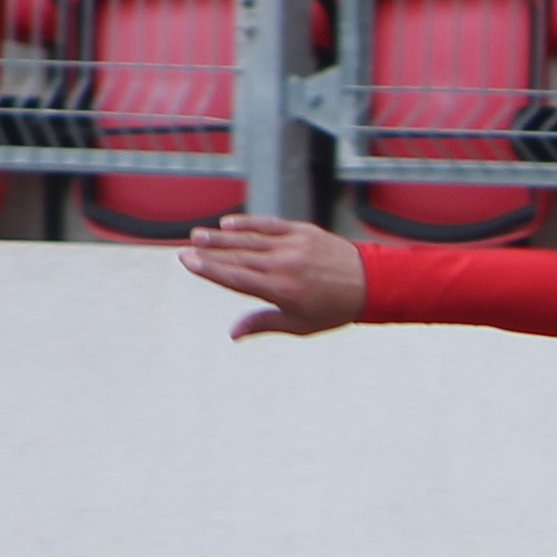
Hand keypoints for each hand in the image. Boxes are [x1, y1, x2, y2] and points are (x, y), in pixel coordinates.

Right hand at [178, 213, 367, 338]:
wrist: (371, 283)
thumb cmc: (333, 310)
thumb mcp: (299, 324)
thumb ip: (263, 323)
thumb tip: (232, 333)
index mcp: (280, 290)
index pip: (235, 277)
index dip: (208, 269)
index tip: (187, 261)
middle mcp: (283, 265)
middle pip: (237, 256)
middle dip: (209, 252)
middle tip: (186, 248)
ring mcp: (293, 246)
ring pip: (250, 239)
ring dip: (222, 237)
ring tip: (200, 235)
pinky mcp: (304, 231)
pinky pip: (271, 225)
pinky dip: (250, 223)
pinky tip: (229, 224)